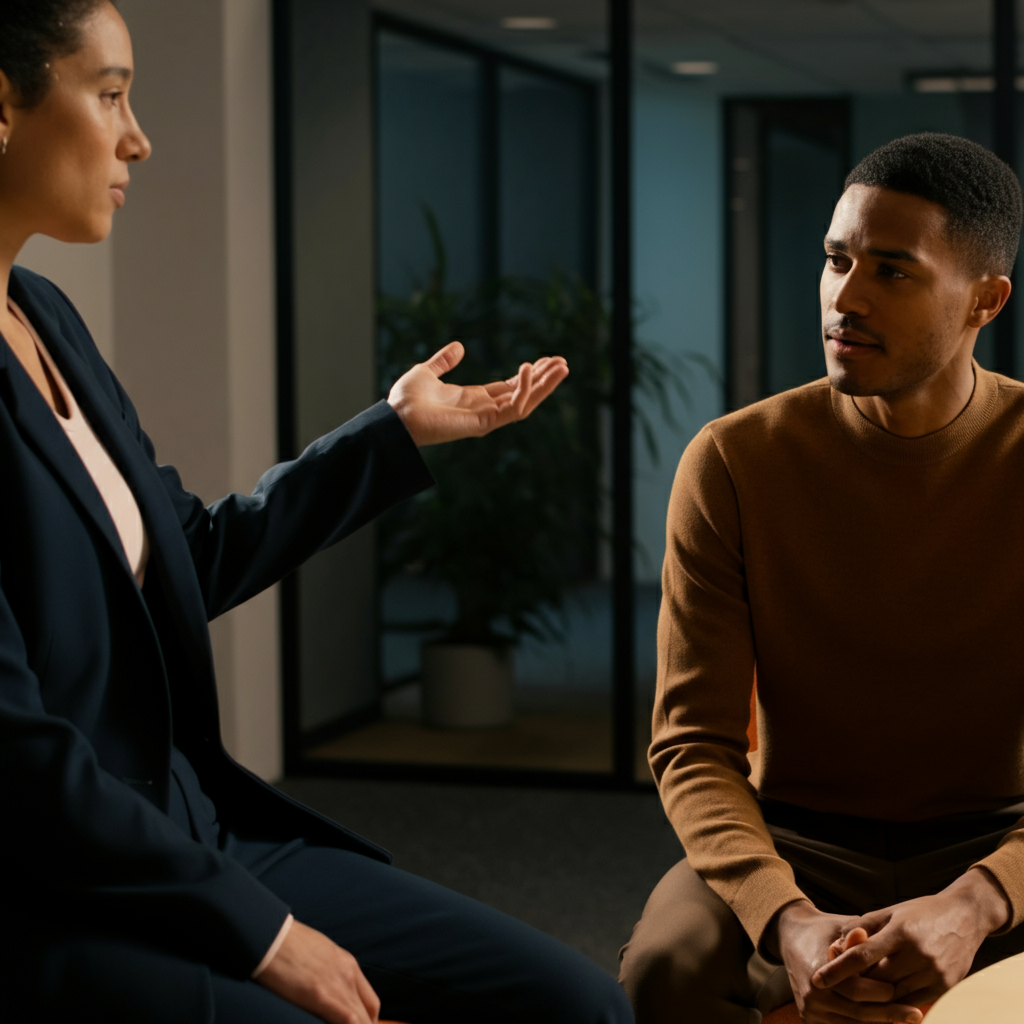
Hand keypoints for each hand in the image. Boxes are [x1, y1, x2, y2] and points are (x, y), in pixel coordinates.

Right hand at [256, 919, 379, 1023]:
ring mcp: (338, 985)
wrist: (272, 935)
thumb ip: (329, 972)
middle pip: (370, 1012)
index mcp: (348, 964)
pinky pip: (349, 1020)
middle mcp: (349, 974)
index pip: (370, 1001)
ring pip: (363, 1020)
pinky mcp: (321, 995)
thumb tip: (326, 990)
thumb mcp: (319, 953)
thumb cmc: (288, 944)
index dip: (368, 1020)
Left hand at [386, 340, 568, 445]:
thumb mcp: (427, 372)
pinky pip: (512, 408)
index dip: (528, 375)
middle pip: (523, 394)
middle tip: (562, 362)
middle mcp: (483, 410)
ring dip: (544, 385)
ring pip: (525, 403)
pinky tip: (527, 369)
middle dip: (543, 379)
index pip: (509, 387)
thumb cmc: (406, 400)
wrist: (396, 417)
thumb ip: (443, 361)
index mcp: (473, 399)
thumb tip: (458, 347)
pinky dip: (522, 389)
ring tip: (561, 366)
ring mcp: (486, 418)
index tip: (546, 360)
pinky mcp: (484, 424)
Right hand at [769, 900, 918, 1022]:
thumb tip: (865, 934)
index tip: (905, 992)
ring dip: (879, 1022)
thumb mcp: (838, 928)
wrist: (792, 937)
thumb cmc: (822, 930)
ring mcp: (810, 1011)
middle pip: (858, 1012)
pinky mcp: (810, 1020)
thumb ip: (852, 937)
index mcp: (817, 971)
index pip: (856, 990)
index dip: (883, 993)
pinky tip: (884, 1021)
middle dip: (889, 1014)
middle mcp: (811, 995)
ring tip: (904, 1018)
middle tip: (916, 1014)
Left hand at [813, 868, 1010, 1010]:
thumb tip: (835, 946)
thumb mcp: (890, 911)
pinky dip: (896, 1003)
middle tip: (837, 986)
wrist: (965, 916)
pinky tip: (883, 999)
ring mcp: (935, 973)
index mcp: (900, 931)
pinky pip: (914, 1003)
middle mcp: (919, 954)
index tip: (817, 979)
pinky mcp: (946, 986)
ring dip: (874, 997)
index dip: (837, 969)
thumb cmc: (921, 912)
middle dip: (855, 985)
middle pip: (877, 981)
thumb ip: (862, 927)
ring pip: (894, 996)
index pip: (862, 956)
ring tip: (858, 992)